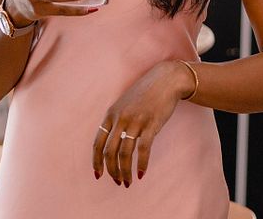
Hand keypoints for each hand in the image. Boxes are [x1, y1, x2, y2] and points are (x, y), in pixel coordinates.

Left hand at [92, 61, 191, 186]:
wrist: (166, 80)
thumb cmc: (145, 93)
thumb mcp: (124, 104)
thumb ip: (117, 120)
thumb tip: (112, 143)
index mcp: (111, 114)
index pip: (97, 143)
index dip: (96, 162)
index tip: (99, 175)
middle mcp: (120, 118)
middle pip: (110, 151)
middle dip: (112, 170)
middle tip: (118, 182)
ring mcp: (136, 121)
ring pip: (125, 154)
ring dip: (126, 172)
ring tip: (129, 182)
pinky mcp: (151, 124)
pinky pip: (143, 149)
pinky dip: (142, 164)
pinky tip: (142, 174)